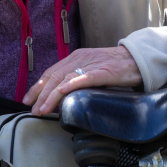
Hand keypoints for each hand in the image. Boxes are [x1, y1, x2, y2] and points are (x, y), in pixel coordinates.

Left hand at [23, 47, 142, 115]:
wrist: (138, 59)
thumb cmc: (117, 66)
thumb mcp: (93, 68)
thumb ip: (79, 76)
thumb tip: (64, 94)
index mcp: (77, 57)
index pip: (52, 72)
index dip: (38, 86)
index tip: (28, 100)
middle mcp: (81, 58)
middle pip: (54, 76)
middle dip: (40, 94)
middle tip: (33, 110)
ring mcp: (91, 64)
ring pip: (65, 79)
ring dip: (51, 96)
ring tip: (43, 109)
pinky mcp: (103, 71)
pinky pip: (83, 78)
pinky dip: (70, 86)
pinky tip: (61, 93)